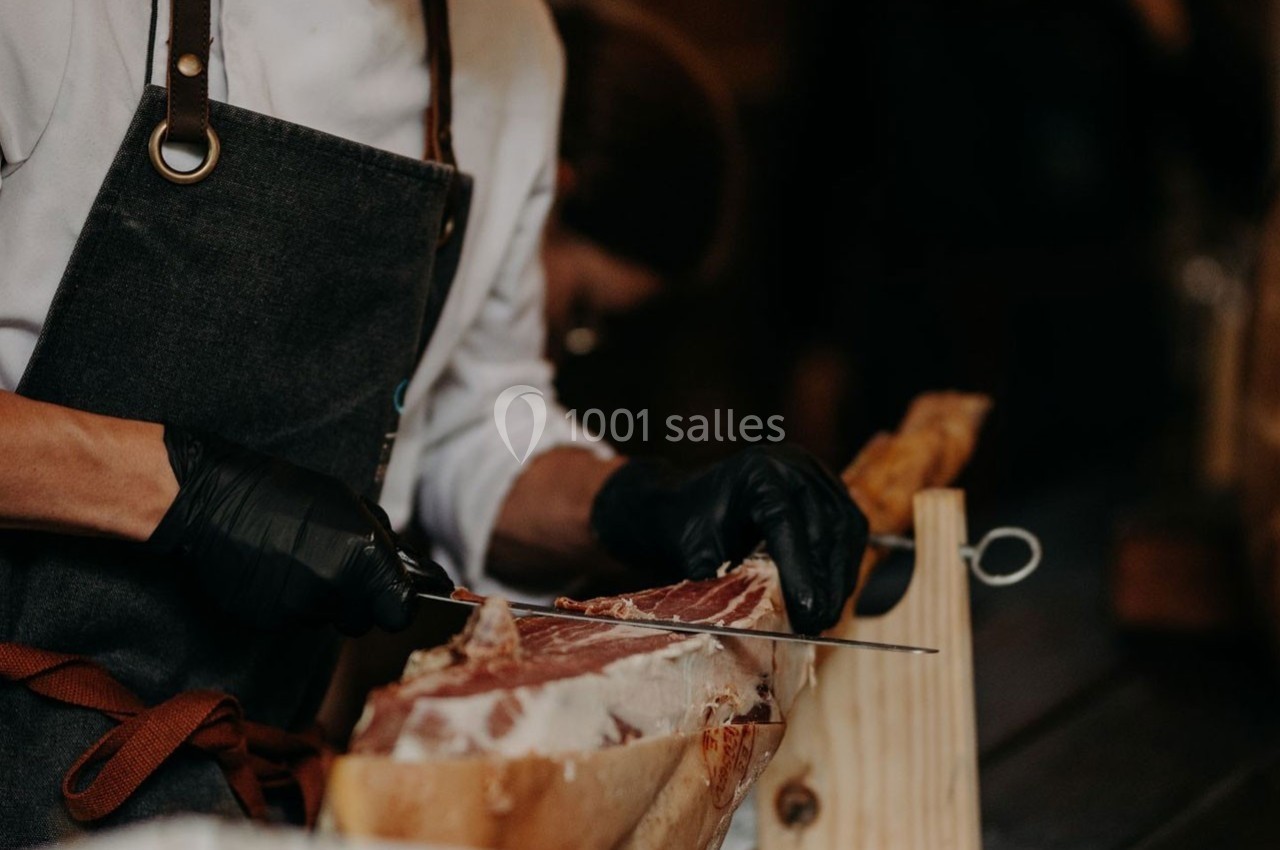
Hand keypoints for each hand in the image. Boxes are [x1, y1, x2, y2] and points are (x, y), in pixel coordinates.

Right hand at [147, 427, 453, 634]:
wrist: (214, 502)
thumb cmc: (287, 494)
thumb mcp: (352, 505)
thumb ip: (387, 545)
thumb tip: (420, 575)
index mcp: (365, 558)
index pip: (400, 613)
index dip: (398, 605)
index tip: (392, 596)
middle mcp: (335, 589)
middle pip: (363, 620)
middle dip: (358, 601)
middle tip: (336, 567)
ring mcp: (298, 609)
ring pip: (326, 619)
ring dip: (322, 599)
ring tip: (297, 559)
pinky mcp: (266, 621)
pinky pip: (293, 620)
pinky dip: (289, 602)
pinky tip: (274, 570)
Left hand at [590, 444, 867, 633]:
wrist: (691, 502)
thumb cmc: (690, 527)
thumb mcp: (695, 554)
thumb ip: (717, 583)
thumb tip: (736, 624)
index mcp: (757, 472)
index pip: (787, 523)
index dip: (801, 571)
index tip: (807, 610)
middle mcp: (793, 465)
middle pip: (823, 528)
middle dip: (824, 583)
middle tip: (817, 625)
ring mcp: (815, 473)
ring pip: (844, 529)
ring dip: (840, 578)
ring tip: (826, 617)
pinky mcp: (830, 486)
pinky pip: (850, 527)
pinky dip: (845, 563)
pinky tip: (834, 594)